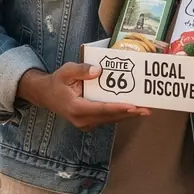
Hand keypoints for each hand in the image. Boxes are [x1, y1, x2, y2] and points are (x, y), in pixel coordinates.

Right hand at [18, 64, 149, 131]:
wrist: (46, 95)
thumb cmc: (57, 82)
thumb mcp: (66, 71)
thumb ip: (82, 70)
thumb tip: (99, 70)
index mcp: (76, 108)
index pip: (101, 109)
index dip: (118, 108)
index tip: (133, 106)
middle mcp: (82, 120)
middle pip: (110, 117)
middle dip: (130, 113)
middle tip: (147, 109)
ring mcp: (86, 123)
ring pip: (110, 120)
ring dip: (128, 115)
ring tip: (145, 110)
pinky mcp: (90, 122)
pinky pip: (107, 119)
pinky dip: (120, 114)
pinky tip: (133, 109)